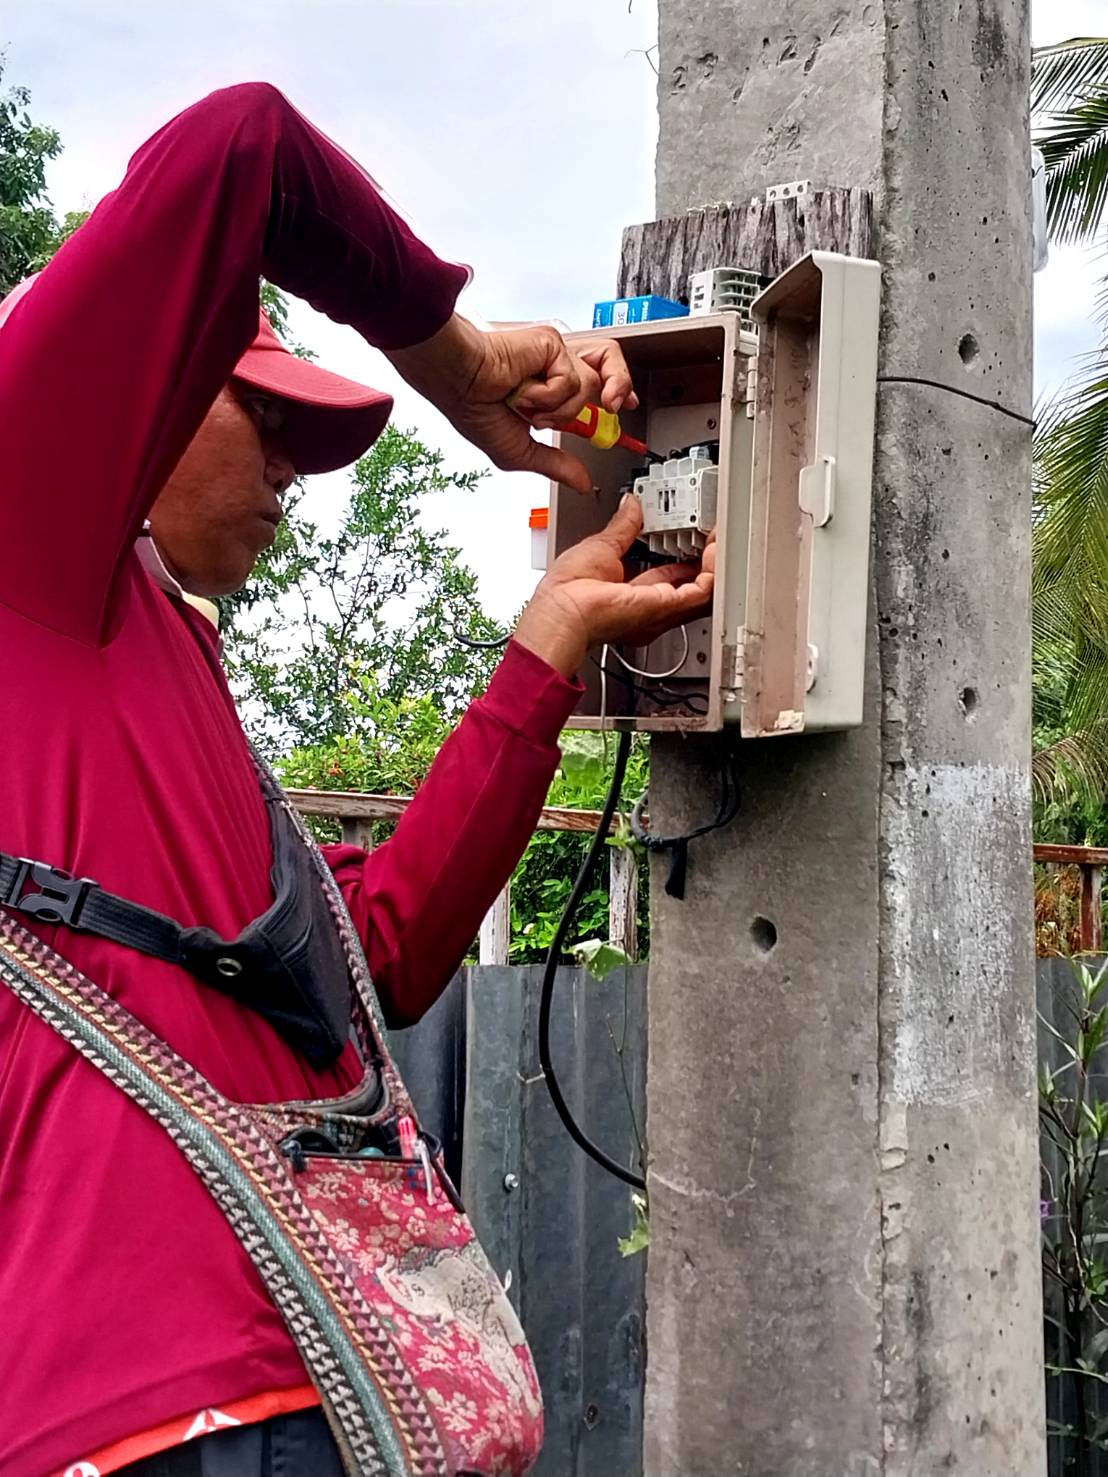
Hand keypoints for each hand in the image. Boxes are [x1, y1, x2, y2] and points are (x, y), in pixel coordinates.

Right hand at [386, 315, 635, 492]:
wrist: (459, 383)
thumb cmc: (475, 410)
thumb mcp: (521, 452)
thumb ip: (555, 465)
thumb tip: (582, 483)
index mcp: (550, 389)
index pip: (595, 387)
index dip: (616, 393)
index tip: (624, 406)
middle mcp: (556, 369)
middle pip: (609, 369)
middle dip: (617, 389)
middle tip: (612, 408)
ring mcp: (555, 355)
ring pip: (591, 387)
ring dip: (559, 410)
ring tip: (530, 408)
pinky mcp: (553, 343)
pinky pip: (571, 381)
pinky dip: (547, 396)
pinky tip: (523, 392)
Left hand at [513, 495, 715, 678]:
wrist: (566, 611)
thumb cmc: (568, 590)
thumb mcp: (601, 546)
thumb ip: (623, 527)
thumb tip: (630, 506)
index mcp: (626, 594)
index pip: (663, 575)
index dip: (679, 556)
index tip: (688, 537)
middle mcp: (645, 607)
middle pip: (686, 586)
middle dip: (702, 562)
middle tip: (711, 539)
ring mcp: (658, 611)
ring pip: (699, 590)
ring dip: (712, 564)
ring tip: (719, 540)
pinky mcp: (667, 608)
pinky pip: (701, 591)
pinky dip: (712, 572)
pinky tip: (714, 552)